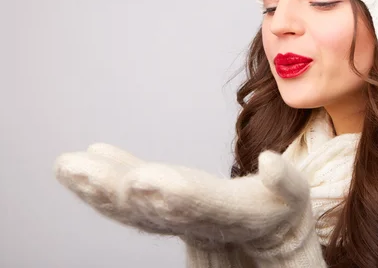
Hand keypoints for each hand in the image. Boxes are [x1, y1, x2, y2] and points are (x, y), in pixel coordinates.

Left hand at [54, 143, 313, 247]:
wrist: (261, 238)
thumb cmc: (281, 212)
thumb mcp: (294, 198)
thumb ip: (286, 182)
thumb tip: (270, 161)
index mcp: (233, 217)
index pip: (201, 207)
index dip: (173, 195)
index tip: (141, 181)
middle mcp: (197, 222)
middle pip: (152, 208)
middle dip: (115, 189)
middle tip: (78, 169)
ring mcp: (175, 217)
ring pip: (132, 206)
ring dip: (97, 187)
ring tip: (65, 165)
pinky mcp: (163, 206)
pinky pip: (132, 197)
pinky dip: (106, 180)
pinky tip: (87, 157)